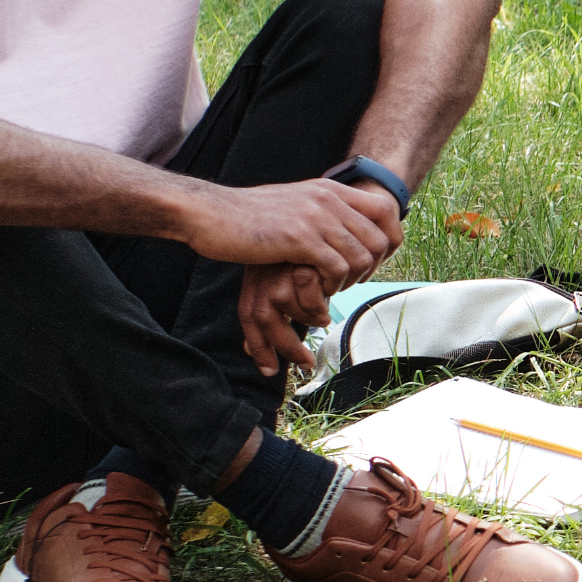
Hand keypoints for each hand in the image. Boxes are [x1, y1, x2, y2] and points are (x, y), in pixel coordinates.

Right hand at [184, 178, 402, 286]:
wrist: (211, 214)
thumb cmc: (246, 216)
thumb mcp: (292, 202)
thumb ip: (319, 209)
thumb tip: (341, 223)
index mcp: (330, 189)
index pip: (386, 211)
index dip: (390, 240)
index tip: (373, 261)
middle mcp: (328, 199)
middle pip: (380, 239)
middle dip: (371, 269)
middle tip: (349, 282)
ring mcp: (315, 217)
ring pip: (362, 257)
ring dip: (350, 281)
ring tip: (329, 288)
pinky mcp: (299, 239)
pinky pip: (337, 268)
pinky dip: (331, 286)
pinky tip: (314, 290)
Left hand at [238, 261, 332, 379]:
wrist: (306, 209)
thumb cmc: (296, 253)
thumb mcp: (276, 278)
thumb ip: (268, 315)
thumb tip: (256, 360)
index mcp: (254, 279)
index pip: (248, 318)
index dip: (257, 347)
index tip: (268, 371)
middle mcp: (263, 273)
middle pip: (264, 321)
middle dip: (286, 349)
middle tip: (307, 365)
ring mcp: (282, 264)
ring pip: (293, 308)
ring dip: (310, 318)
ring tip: (323, 317)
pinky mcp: (305, 254)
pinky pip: (311, 295)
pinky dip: (322, 300)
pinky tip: (332, 293)